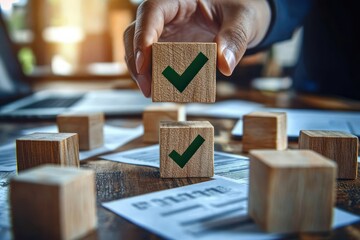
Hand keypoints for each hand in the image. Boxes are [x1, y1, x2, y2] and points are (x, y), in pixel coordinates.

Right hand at [124, 0, 270, 96]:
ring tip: (151, 92)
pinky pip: (151, 61)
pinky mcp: (165, 48)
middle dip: (136, 60)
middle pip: (135, 32)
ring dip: (140, 71)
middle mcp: (164, 15)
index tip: (144, 62)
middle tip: (147, 87)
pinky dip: (151, 75)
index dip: (143, 35)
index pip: (151, 11)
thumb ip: (235, 38)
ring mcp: (162, 32)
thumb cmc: (238, 12)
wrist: (238, 19)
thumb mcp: (243, 20)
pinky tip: (159, 89)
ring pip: (137, 48)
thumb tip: (225, 65)